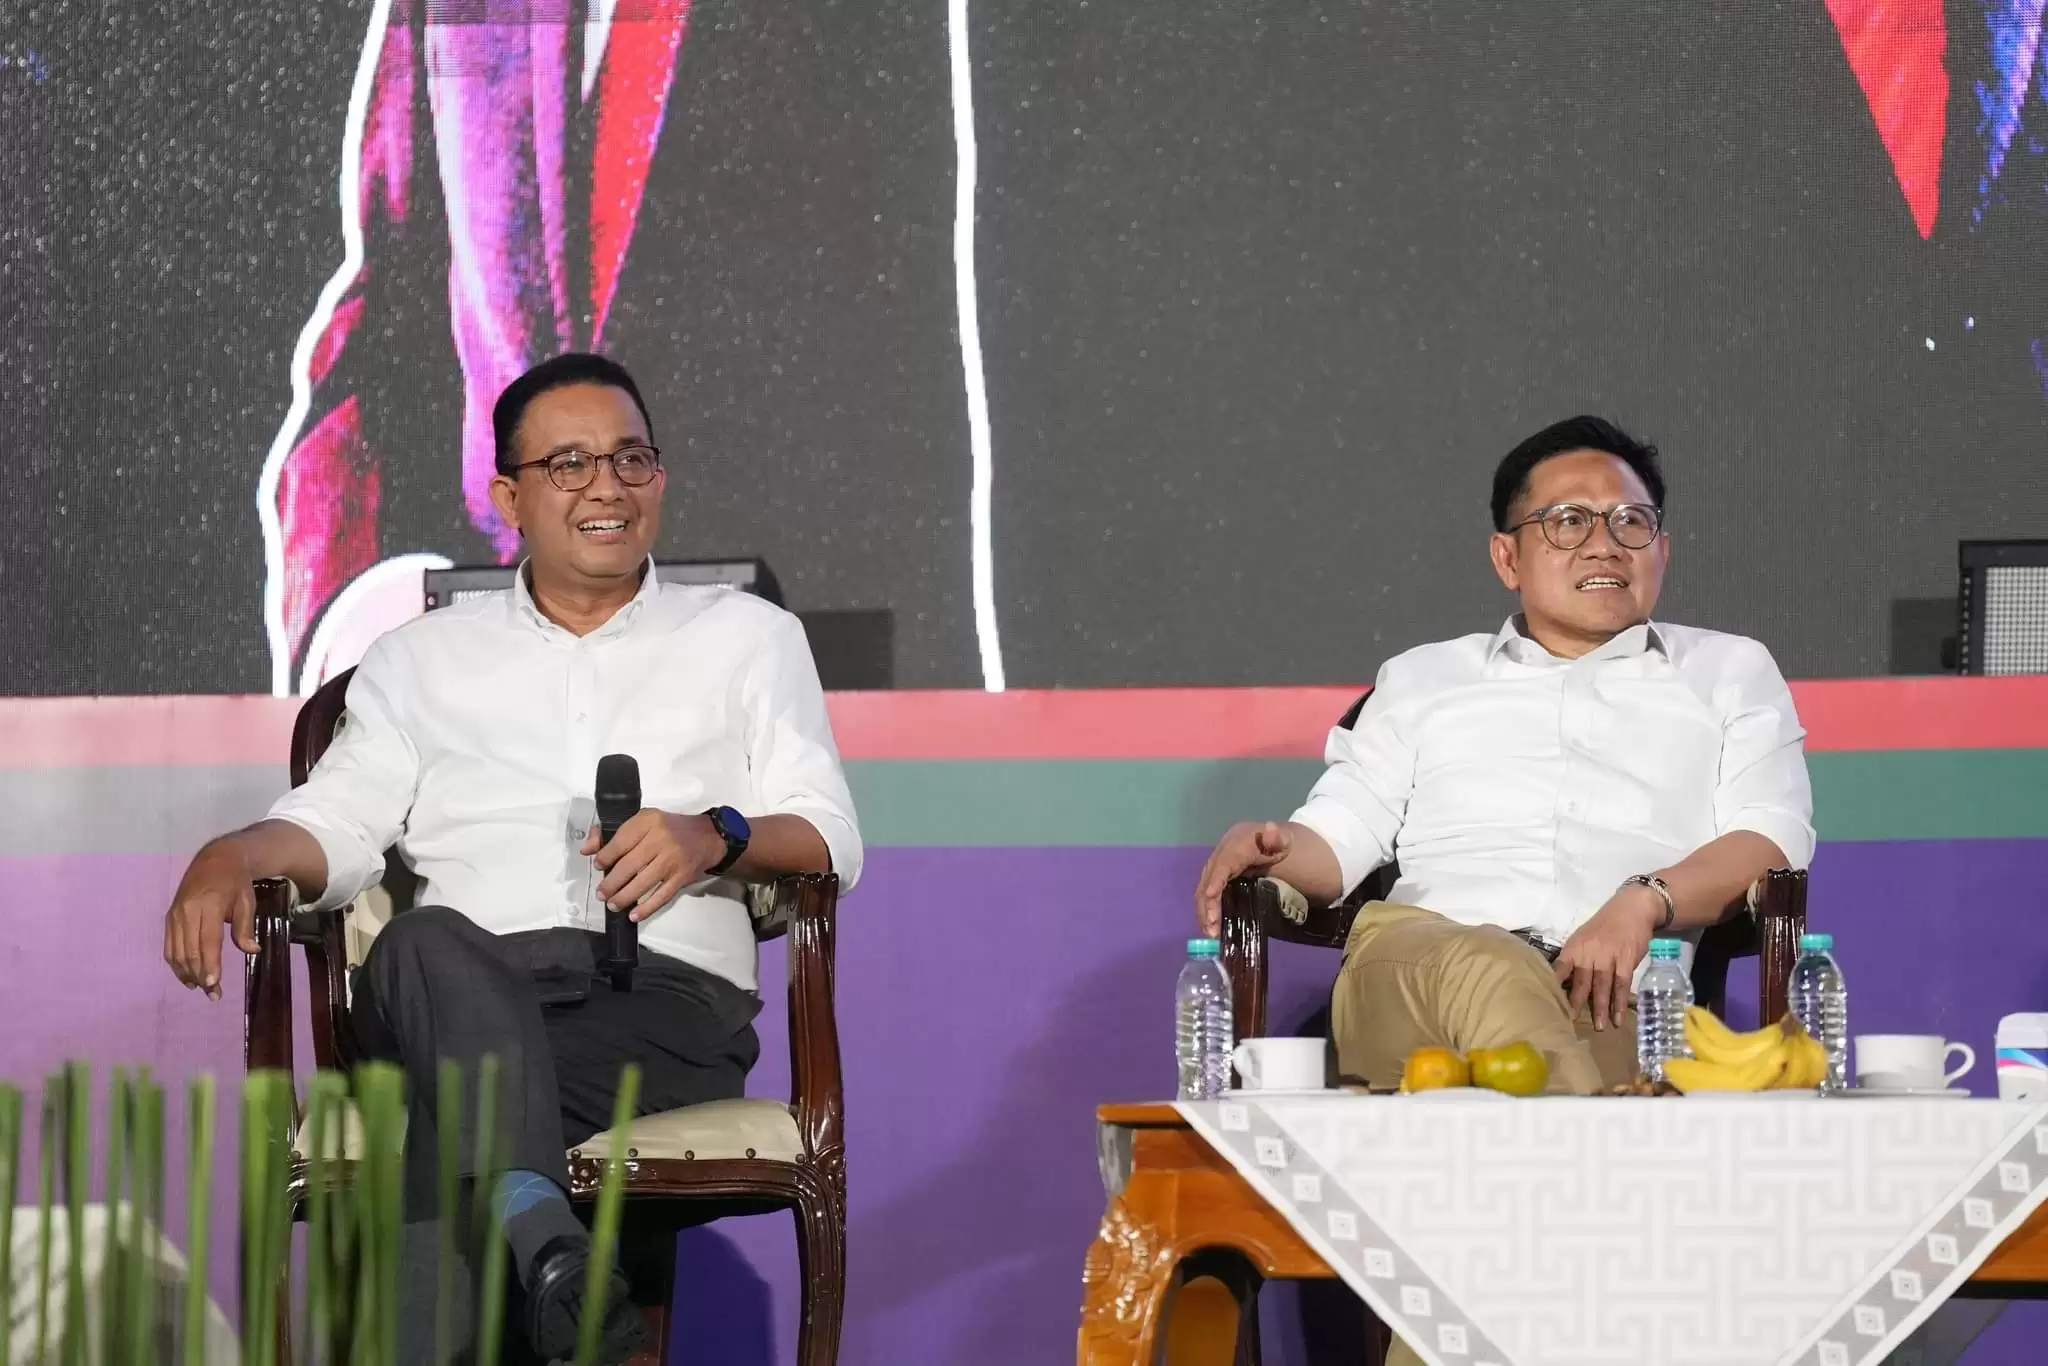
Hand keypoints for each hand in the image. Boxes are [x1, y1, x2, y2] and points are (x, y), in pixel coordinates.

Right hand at [162, 839, 259, 1000]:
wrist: (214, 859)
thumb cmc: (235, 882)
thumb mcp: (247, 901)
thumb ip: (245, 927)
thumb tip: (252, 951)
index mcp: (208, 906)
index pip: (207, 941)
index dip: (209, 964)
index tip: (213, 983)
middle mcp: (187, 912)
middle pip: (190, 951)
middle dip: (200, 975)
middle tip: (213, 994)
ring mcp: (174, 915)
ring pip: (176, 952)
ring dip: (187, 973)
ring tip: (201, 988)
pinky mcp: (169, 918)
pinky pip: (169, 946)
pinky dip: (175, 963)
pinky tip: (186, 976)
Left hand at [583, 809, 726, 921]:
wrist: (710, 836)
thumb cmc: (671, 828)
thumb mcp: (644, 821)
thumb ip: (612, 834)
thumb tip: (587, 851)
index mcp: (648, 821)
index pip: (620, 842)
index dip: (604, 857)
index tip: (598, 867)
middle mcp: (660, 839)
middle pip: (628, 866)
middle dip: (611, 883)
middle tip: (602, 894)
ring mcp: (673, 859)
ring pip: (642, 883)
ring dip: (624, 897)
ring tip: (613, 905)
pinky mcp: (682, 876)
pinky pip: (661, 896)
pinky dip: (647, 908)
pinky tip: (634, 915)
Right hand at [1194, 821, 1291, 936]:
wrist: (1269, 840)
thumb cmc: (1278, 845)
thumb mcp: (1284, 841)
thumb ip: (1277, 837)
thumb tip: (1270, 828)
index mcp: (1236, 845)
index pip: (1223, 864)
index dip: (1215, 879)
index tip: (1210, 895)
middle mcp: (1221, 855)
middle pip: (1208, 879)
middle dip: (1207, 904)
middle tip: (1212, 930)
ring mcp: (1216, 866)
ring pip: (1203, 889)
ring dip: (1204, 911)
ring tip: (1211, 933)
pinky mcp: (1215, 876)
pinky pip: (1206, 893)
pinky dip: (1206, 910)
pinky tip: (1211, 926)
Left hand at [1553, 886, 1662, 1030]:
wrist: (1631, 909)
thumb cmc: (1604, 926)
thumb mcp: (1583, 938)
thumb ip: (1575, 958)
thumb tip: (1561, 982)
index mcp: (1575, 947)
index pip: (1560, 967)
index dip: (1554, 985)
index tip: (1547, 1002)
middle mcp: (1590, 953)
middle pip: (1582, 981)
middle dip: (1576, 1003)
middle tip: (1570, 1022)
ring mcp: (1609, 957)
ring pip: (1602, 986)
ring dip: (1600, 1008)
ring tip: (1599, 1027)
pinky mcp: (1627, 961)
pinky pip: (1622, 985)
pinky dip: (1620, 1002)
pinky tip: (1618, 1017)